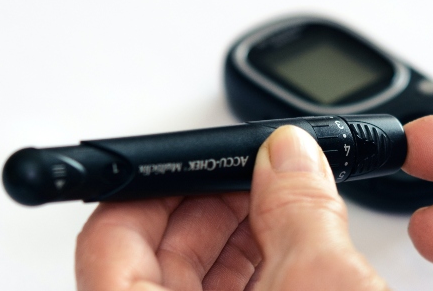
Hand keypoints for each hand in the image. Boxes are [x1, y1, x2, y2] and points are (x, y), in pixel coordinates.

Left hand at [76, 126, 386, 290]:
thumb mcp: (321, 283)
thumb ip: (300, 207)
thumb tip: (290, 154)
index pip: (111, 237)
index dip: (155, 184)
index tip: (198, 156)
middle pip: (156, 255)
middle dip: (212, 202)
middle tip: (258, 171)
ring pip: (197, 281)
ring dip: (242, 234)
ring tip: (287, 200)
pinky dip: (262, 268)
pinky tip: (296, 241)